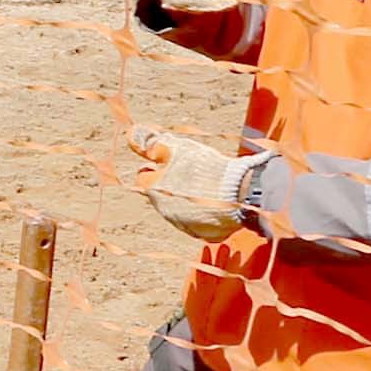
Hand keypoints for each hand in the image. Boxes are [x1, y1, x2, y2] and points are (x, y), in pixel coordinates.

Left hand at [134, 127, 252, 240]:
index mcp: (155, 191)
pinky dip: (206, 213)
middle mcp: (166, 212)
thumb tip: (131, 136)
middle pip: (162, 196)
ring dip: (189, 200)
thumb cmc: (206, 168)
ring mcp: (185, 226)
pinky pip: (200, 223)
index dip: (155, 166)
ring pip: (181, 210)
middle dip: (172, 185)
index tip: (169, 161)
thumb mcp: (177, 148)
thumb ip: (152, 143)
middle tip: (192, 173)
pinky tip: (217, 201)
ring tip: (208, 186)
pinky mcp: (205, 235)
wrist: (239, 192)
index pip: (144, 177)